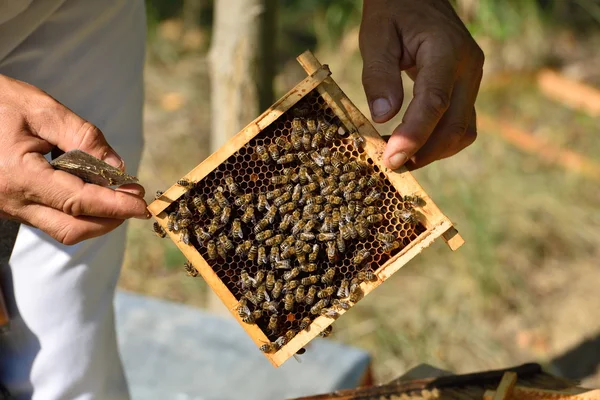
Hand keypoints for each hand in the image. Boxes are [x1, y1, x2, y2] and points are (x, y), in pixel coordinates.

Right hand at [0, 75, 148, 244]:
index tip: (142, 204)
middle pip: (72, 228)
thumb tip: (118, 167)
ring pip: (61, 228)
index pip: (79, 202)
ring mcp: (9, 207)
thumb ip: (83, 137)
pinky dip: (78, 212)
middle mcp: (11, 201)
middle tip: (133, 201)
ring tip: (118, 196)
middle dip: (109, 220)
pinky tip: (92, 192)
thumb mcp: (42, 109)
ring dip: (95, 219)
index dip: (115, 205)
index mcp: (18, 175)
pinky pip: (49, 219)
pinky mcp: (11, 205)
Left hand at [359, 0, 483, 169]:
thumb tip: (383, 117)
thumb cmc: (394, 9)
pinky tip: (413, 144)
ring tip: (400, 156)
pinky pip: (460, 123)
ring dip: (433, 151)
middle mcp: (469, 68)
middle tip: (391, 165)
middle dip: (424, 152)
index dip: (414, 135)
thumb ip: (379, 74)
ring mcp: (472, 79)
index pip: (435, 102)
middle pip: (455, 125)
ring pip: (462, 130)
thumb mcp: (376, 34)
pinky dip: (439, 140)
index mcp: (447, 50)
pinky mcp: (467, 87)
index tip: (391, 158)